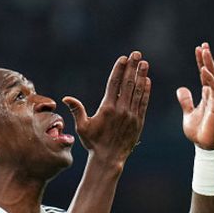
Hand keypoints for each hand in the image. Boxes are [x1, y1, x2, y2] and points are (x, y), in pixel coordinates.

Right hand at [62, 51, 150, 165]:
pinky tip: (147, 81)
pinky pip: (143, 103)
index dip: (119, 69)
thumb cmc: (93, 143)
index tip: (123, 58)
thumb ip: (77, 110)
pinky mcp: (138, 122)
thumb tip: (66, 98)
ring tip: (144, 63)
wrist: (109, 159)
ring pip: (137, 91)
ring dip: (141, 76)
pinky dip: (146, 91)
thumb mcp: (82, 127)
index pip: (114, 84)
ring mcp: (131, 115)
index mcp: (107, 108)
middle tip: (136, 54)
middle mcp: (121, 110)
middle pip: (128, 83)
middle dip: (132, 67)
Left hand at [176, 42, 213, 149]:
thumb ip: (186, 101)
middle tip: (203, 45)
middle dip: (207, 59)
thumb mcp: (188, 113)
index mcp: (207, 96)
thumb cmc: (198, 132)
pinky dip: (209, 79)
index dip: (201, 62)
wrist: (204, 146)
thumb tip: (181, 89)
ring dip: (209, 64)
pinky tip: (204, 70)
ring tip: (205, 51)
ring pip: (213, 78)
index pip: (204, 75)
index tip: (198, 49)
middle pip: (210, 73)